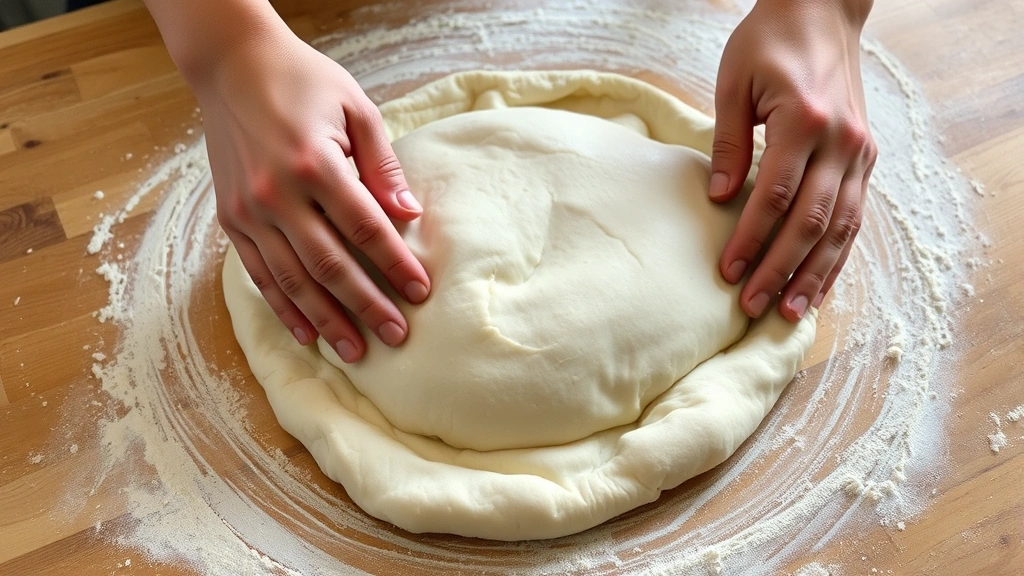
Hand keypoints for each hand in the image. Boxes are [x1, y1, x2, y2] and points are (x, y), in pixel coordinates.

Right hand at [195, 30, 430, 362]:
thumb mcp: (356, 109)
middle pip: (330, 265)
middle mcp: (276, 194)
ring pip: (293, 279)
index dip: (395, 264)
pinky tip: (307, 332)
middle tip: (396, 336)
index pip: (366, 228)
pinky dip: (284, 307)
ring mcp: (248, 210)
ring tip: (355, 351)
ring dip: (327, 319)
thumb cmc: (304, 81)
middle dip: (367, 305)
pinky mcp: (230, 219)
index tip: (420, 293)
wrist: (232, 63)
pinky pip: (260, 273)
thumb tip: (410, 215)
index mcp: (314, 163)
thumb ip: (383, 166)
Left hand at [710, 0, 876, 321]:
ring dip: (815, 273)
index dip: (750, 239)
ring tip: (791, 311)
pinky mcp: (866, 156)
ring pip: (841, 226)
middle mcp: (842, 141)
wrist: (821, 9)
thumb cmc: (769, 42)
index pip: (774, 196)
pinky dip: (838, 252)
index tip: (727, 270)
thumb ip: (728, 143)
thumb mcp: (734, 82)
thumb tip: (720, 199)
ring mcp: (860, 150)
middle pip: (811, 221)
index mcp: (804, 121)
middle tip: (754, 305)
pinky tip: (820, 281)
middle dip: (780, 269)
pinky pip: (855, 214)